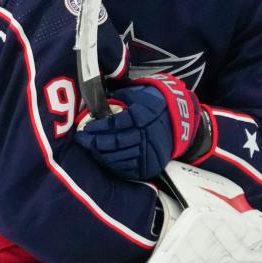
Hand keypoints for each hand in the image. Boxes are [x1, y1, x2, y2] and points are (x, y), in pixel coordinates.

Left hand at [75, 74, 202, 180]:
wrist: (179, 124)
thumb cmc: (153, 105)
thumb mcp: (138, 93)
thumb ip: (118, 97)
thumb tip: (94, 100)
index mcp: (143, 115)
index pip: (114, 124)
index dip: (97, 127)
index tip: (84, 128)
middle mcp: (147, 135)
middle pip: (115, 142)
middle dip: (95, 142)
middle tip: (82, 140)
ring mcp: (149, 153)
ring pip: (119, 157)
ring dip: (101, 154)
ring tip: (90, 148)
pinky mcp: (149, 166)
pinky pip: (127, 169)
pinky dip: (112, 165)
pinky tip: (103, 158)